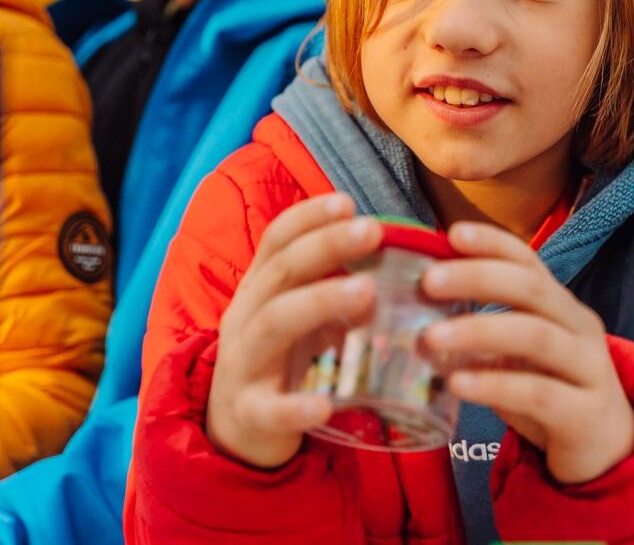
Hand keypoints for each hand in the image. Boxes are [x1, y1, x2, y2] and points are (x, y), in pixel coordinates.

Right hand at [206, 194, 381, 467]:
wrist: (236, 431)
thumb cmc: (280, 361)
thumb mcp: (300, 317)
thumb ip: (336, 289)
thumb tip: (398, 262)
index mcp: (258, 290)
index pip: (275, 241)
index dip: (308, 217)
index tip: (348, 202)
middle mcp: (245, 318)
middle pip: (281, 273)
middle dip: (326, 246)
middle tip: (373, 231)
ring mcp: (243, 365)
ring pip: (274, 325)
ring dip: (320, 302)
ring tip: (367, 291)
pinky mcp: (250, 413)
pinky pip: (270, 408)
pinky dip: (297, 406)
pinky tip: (326, 404)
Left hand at [420, 222, 633, 483]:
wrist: (609, 454)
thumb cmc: (553, 393)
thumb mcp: (521, 354)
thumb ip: (484, 330)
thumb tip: (415, 310)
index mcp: (561, 307)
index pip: (529, 262)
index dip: (493, 243)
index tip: (452, 233)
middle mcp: (580, 328)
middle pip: (531, 289)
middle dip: (478, 278)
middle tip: (428, 281)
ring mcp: (589, 369)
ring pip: (534, 336)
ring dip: (479, 330)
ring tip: (431, 337)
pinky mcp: (587, 414)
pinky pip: (538, 392)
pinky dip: (495, 384)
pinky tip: (458, 384)